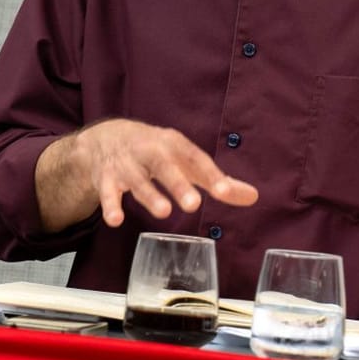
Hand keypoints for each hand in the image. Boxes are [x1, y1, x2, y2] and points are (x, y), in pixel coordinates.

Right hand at [43, 118, 258, 228]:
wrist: (106, 138)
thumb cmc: (156, 153)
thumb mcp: (186, 162)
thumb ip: (216, 181)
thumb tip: (253, 197)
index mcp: (174, 145)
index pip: (195, 159)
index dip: (211, 176)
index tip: (226, 193)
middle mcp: (150, 151)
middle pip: (164, 166)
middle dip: (178, 184)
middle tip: (194, 205)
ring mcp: (126, 164)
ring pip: (136, 179)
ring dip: (149, 195)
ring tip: (164, 212)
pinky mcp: (105, 178)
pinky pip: (107, 192)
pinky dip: (109, 205)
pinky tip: (115, 220)